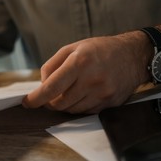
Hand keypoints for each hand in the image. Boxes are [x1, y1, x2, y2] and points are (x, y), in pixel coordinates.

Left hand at [23, 32, 150, 113]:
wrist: (133, 55)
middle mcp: (91, 80)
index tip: (27, 102)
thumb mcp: (73, 47)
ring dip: (64, 104)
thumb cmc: (100, 49)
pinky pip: (85, 112)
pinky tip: (83, 93)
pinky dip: (78, 106)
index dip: (36, 98)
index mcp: (80, 62)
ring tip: (71, 89)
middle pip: (60, 103)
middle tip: (51, 94)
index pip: (52, 87)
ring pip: (71, 110)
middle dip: (50, 101)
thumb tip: (41, 85)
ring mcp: (102, 94)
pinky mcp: (109, 104)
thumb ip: (52, 65)